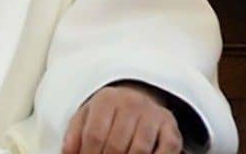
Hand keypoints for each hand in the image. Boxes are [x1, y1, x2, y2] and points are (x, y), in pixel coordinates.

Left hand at [63, 82, 182, 153]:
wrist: (139, 97)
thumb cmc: (108, 113)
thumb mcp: (86, 116)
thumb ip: (74, 135)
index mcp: (106, 100)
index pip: (94, 134)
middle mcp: (131, 103)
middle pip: (116, 144)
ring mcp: (153, 115)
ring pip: (139, 150)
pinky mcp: (171, 128)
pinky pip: (166, 150)